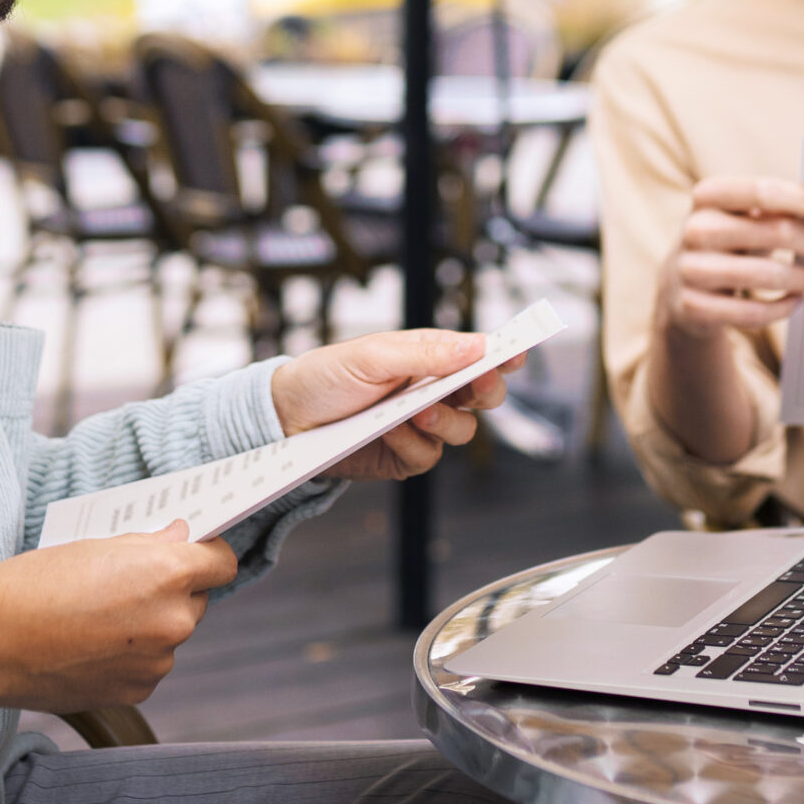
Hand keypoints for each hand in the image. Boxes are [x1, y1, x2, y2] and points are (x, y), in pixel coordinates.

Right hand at [0, 523, 237, 709]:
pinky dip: (129, 657)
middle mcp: (172, 620)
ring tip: (96, 619)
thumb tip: (180, 538)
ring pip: (169, 636)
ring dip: (148, 627)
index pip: (222, 563)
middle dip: (171, 591)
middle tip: (126, 586)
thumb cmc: (32, 585)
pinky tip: (89, 647)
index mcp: (166, 574)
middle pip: (196, 600)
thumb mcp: (92, 545)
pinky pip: (147, 666)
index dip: (207, 555)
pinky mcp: (136, 692)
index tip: (193, 554)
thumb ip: (147, 545)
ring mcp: (156, 662)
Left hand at [271, 328, 522, 481]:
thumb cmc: (325, 376)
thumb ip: (427, 353)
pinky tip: (387, 433)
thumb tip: (478, 346)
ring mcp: (420, 427)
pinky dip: (412, 446)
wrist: (285, 419)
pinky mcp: (404, 458)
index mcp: (428, 357)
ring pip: (462, 431)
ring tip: (413, 412)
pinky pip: (428, 458)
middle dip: (486, 391)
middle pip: (483, 396)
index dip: (503, 354)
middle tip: (475, 385)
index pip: (477, 354)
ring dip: (443, 422)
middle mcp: (431, 391)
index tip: (517, 354)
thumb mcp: (373, 354)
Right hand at [655, 177, 803, 341]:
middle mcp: (694, 229)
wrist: (679, 283)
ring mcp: (690, 270)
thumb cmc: (727, 241)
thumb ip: (777, 208)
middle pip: (772, 232)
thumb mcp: (742, 217)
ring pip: (763, 275)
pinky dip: (781, 309)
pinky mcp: (692, 307)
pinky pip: (750, 313)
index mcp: (708, 195)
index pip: (763, 192)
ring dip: (799, 278)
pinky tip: (794, 301)